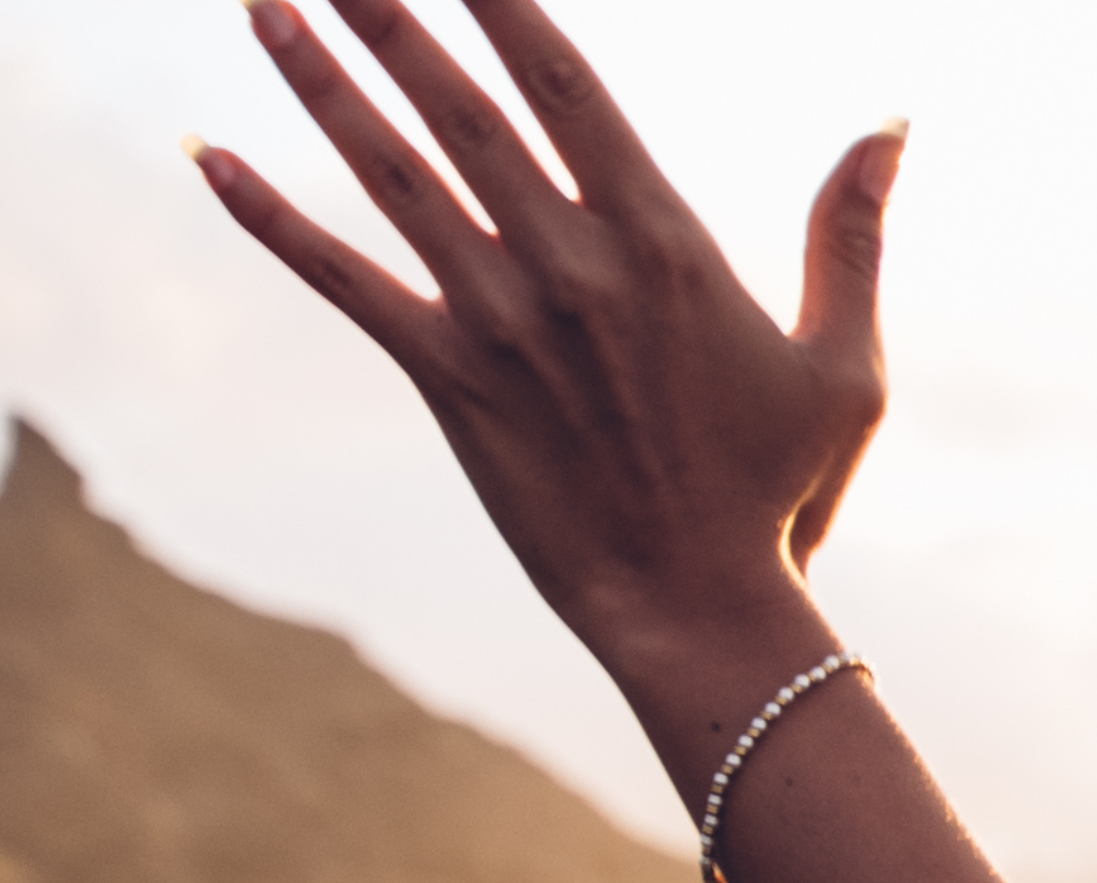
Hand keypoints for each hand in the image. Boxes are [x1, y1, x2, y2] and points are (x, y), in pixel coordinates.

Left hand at [197, 0, 894, 716]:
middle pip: (459, 103)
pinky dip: (268, 215)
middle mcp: (569, 262)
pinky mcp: (446, 378)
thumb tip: (891, 125)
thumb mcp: (845, 363)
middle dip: (389, 10)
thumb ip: (851, 235)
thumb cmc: (780, 490)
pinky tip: (206, 155)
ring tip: (263, 4)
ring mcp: (499, 318)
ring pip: (390, 171)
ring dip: (317, 80)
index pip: (564, 80)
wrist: (699, 609)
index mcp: (662, 240)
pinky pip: (340, 278)